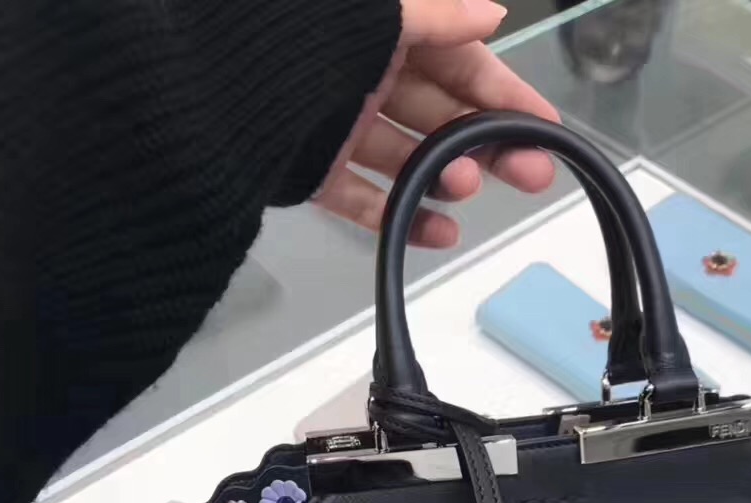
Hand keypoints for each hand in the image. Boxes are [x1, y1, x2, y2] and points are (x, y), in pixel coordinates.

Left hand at [314, 0, 559, 247]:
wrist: (204, 84)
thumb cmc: (297, 37)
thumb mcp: (377, 14)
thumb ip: (437, 15)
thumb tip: (492, 12)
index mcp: (384, 33)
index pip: (461, 65)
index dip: (506, 94)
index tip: (546, 129)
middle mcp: (366, 76)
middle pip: (441, 115)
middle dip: (489, 143)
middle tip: (532, 174)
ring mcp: (339, 126)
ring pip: (408, 157)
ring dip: (445, 175)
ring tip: (465, 187)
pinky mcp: (313, 170)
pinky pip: (363, 197)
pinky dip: (400, 215)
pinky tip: (441, 233)